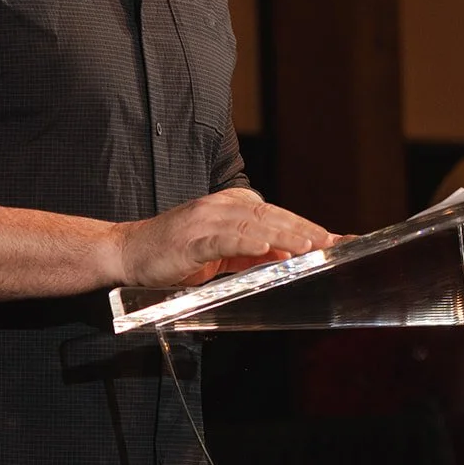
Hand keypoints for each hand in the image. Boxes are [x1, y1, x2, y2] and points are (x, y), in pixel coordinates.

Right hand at [116, 188, 337, 288]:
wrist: (127, 252)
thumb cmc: (174, 254)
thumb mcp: (220, 252)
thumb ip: (251, 252)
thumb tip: (286, 258)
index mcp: (231, 206)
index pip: (277, 215)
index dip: (308, 225)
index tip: (336, 239)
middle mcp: (221, 207)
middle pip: (272, 216)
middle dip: (306, 230)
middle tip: (333, 243)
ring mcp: (205, 220)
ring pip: (254, 225)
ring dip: (284, 235)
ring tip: (310, 246)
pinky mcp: (191, 239)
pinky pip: (224, 239)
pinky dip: (246, 242)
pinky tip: (266, 249)